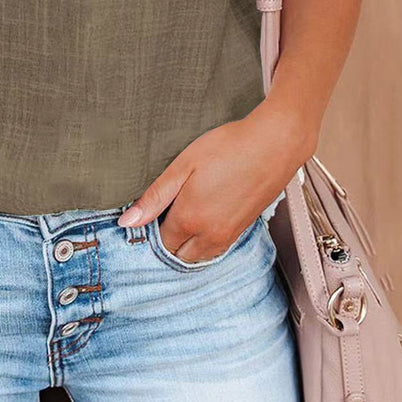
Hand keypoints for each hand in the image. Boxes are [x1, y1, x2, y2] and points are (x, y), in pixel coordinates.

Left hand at [116, 96, 315, 262]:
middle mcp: (209, 235)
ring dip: (187, 245)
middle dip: (168, 241)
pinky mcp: (244, 229)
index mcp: (190, 219)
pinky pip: (217, 249)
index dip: (151, 228)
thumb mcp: (183, 166)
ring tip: (183, 215)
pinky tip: (205, 218)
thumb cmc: (227, 147)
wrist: (274, 144)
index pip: (160, 242)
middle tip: (165, 213)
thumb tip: (127, 222)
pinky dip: (205, 243)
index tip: (152, 210)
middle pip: (179, 255)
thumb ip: (155, 197)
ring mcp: (229, 235)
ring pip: (199, 257)